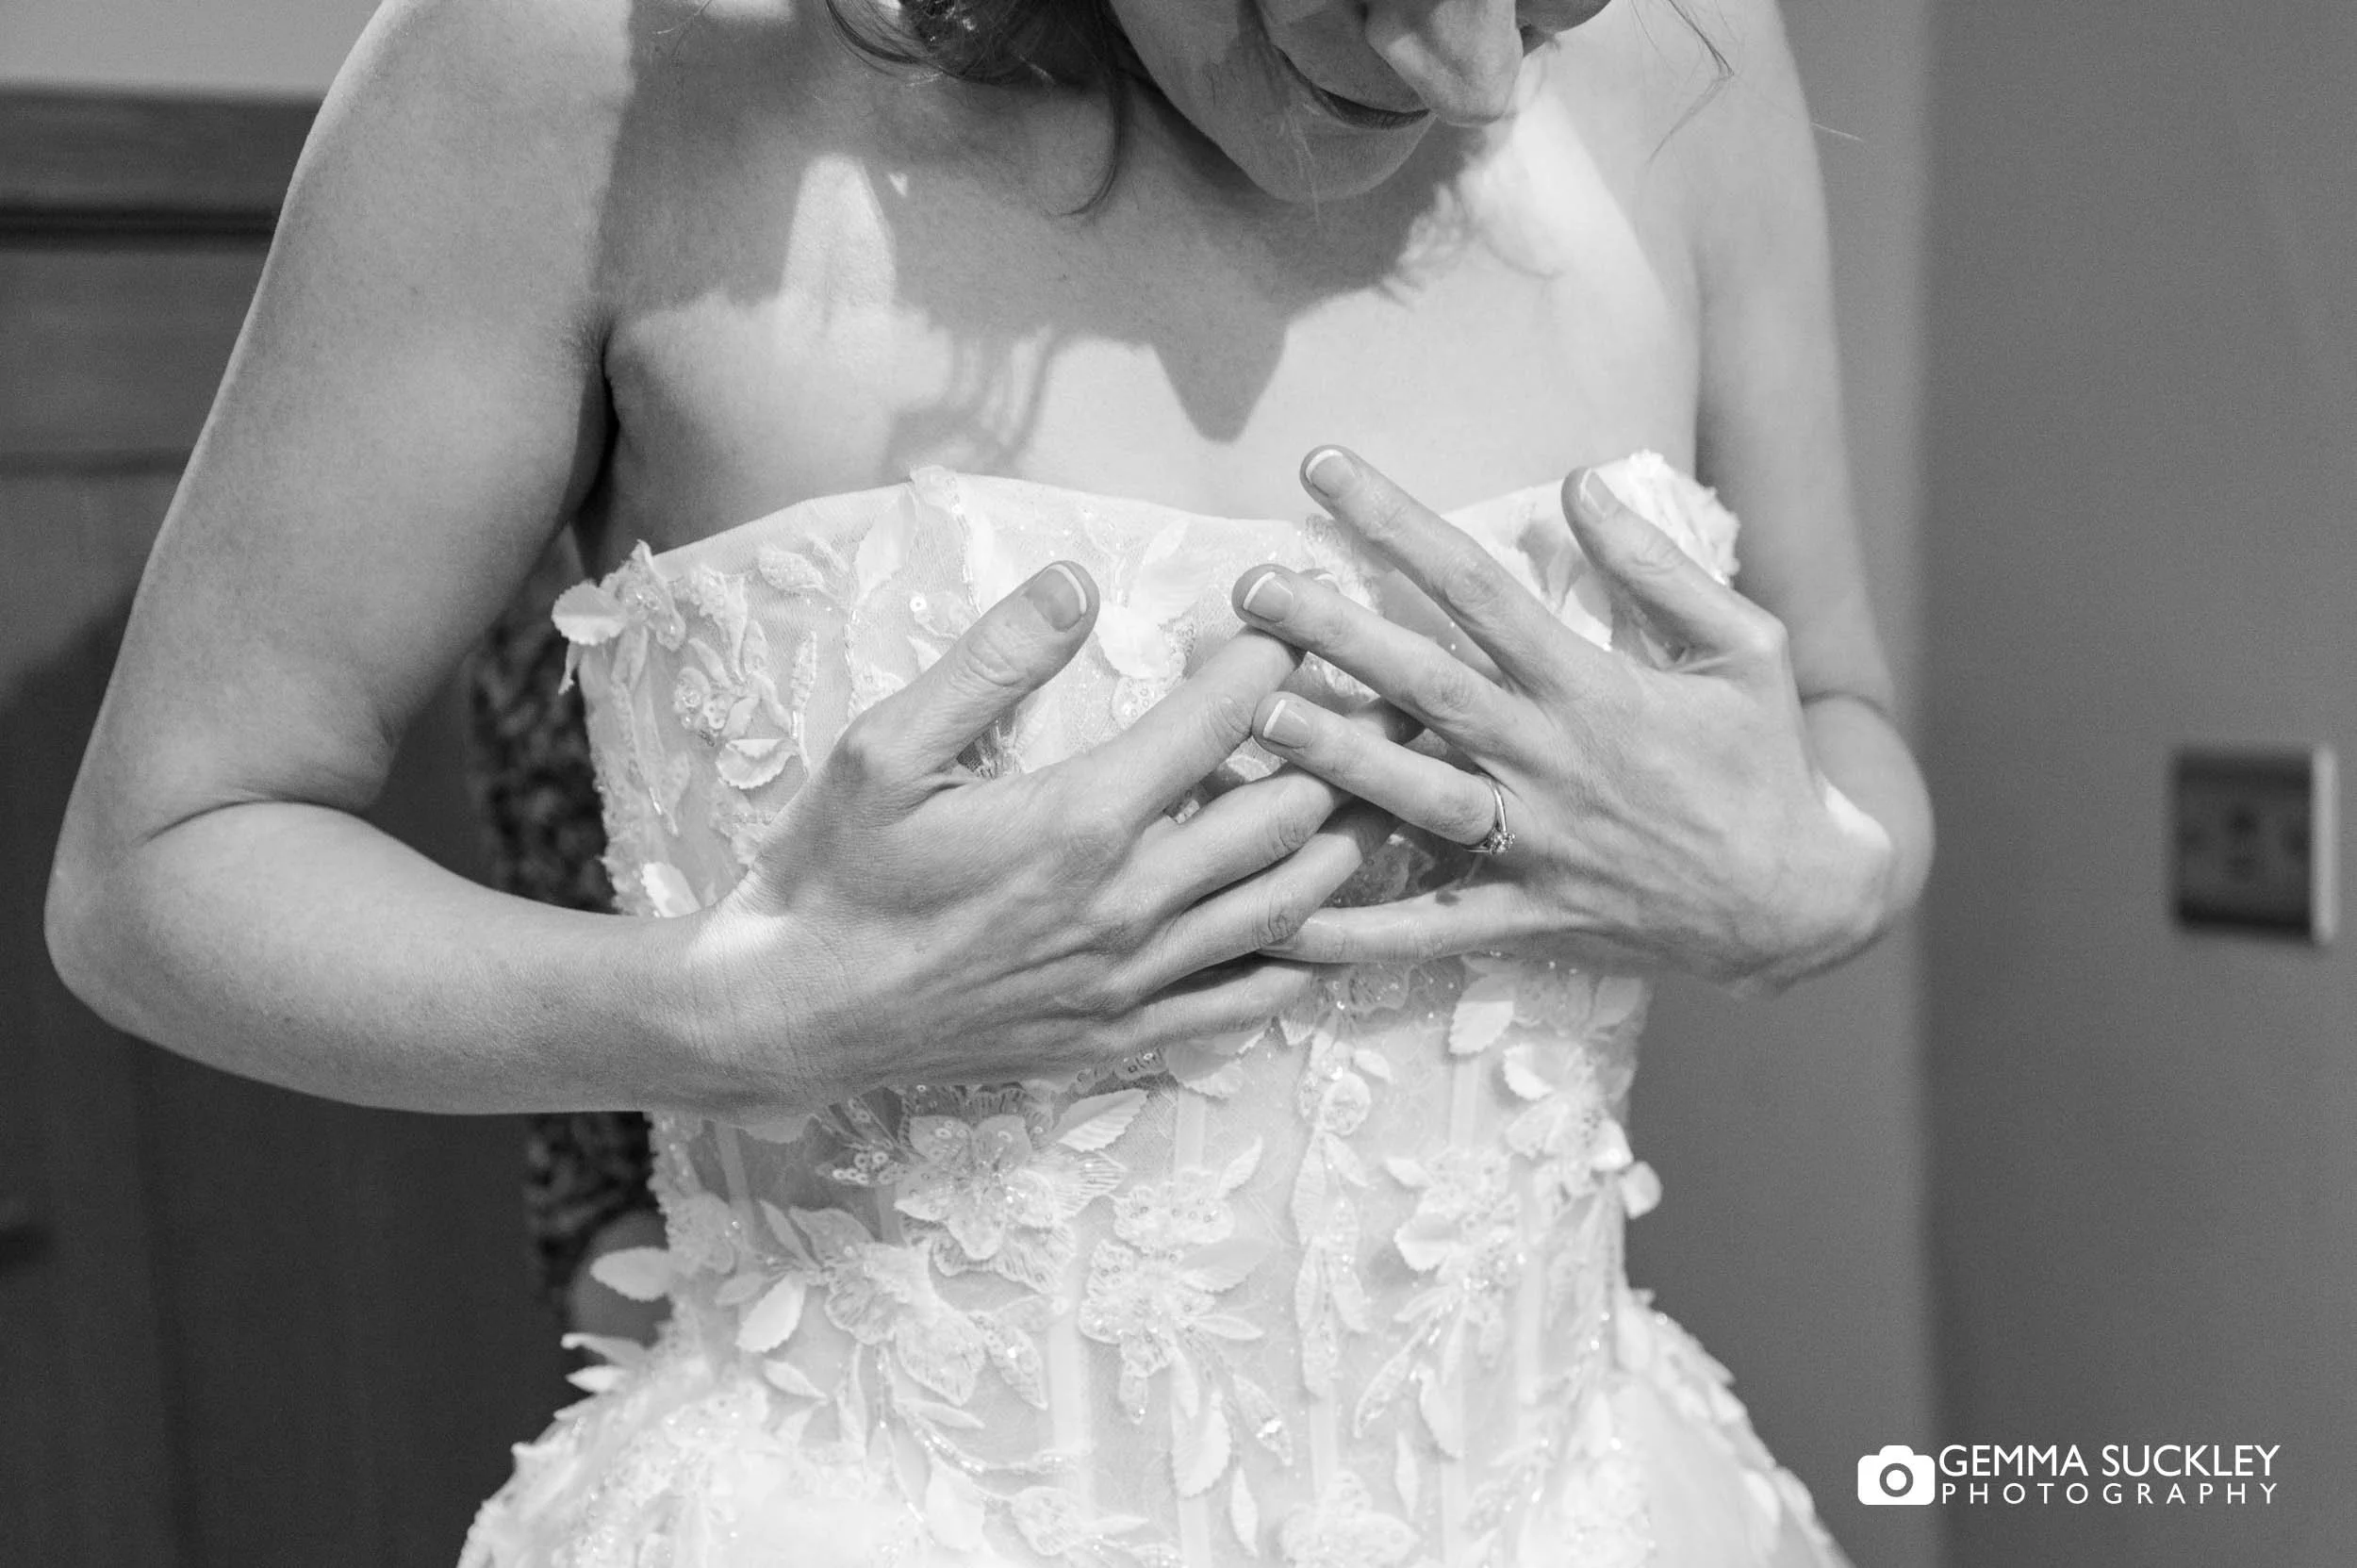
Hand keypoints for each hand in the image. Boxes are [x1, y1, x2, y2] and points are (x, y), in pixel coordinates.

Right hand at [686, 560, 1396, 1117]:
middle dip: (1343, 745)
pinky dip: (1309, 956)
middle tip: (1375, 699)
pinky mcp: (1122, 1035)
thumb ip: (990, 661)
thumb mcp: (883, 749)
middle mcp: (1128, 904)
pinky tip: (1333, 920)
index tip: (1290, 624)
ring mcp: (1133, 980)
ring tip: (1384, 792)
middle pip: (1288, 814)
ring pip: (1290, 907)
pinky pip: (1250, 1002)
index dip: (1272, 659)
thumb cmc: (835, 875)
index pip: (1221, 720)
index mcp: (1079, 820)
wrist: (796, 1016)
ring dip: (1348, 842)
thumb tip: (1075, 579)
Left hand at [1227, 447, 1894, 991]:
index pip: (1475, 585)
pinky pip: (1430, 929)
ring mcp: (1534, 843)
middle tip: (1251, 587)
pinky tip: (1285, 918)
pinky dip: (1357, 930)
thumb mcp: (1746, 645)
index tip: (1323, 470)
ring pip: (1414, 795)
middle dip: (1333, 631)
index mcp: (1593, 686)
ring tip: (1258, 715)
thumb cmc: (1768, 763)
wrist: (1803, 902)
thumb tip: (1580, 480)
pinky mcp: (1528, 914)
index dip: (1395, 521)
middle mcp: (1550, 760)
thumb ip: (1658, 566)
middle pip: (1425, 683)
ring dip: (1334, 756)